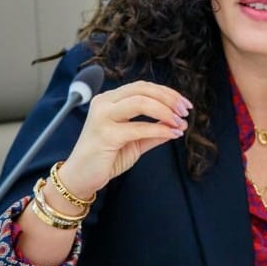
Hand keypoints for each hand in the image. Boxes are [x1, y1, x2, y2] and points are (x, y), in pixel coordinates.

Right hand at [57, 80, 192, 199]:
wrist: (81, 179)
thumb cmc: (107, 157)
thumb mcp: (136, 140)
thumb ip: (156, 129)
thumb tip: (181, 123)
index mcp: (110, 99)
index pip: (143, 87)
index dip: (167, 92)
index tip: (184, 104)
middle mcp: (104, 102)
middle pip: (143, 90)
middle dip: (169, 98)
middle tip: (185, 110)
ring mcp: (102, 117)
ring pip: (140, 102)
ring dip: (165, 111)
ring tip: (180, 122)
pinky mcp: (105, 134)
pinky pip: (138, 128)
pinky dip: (159, 130)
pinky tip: (172, 134)